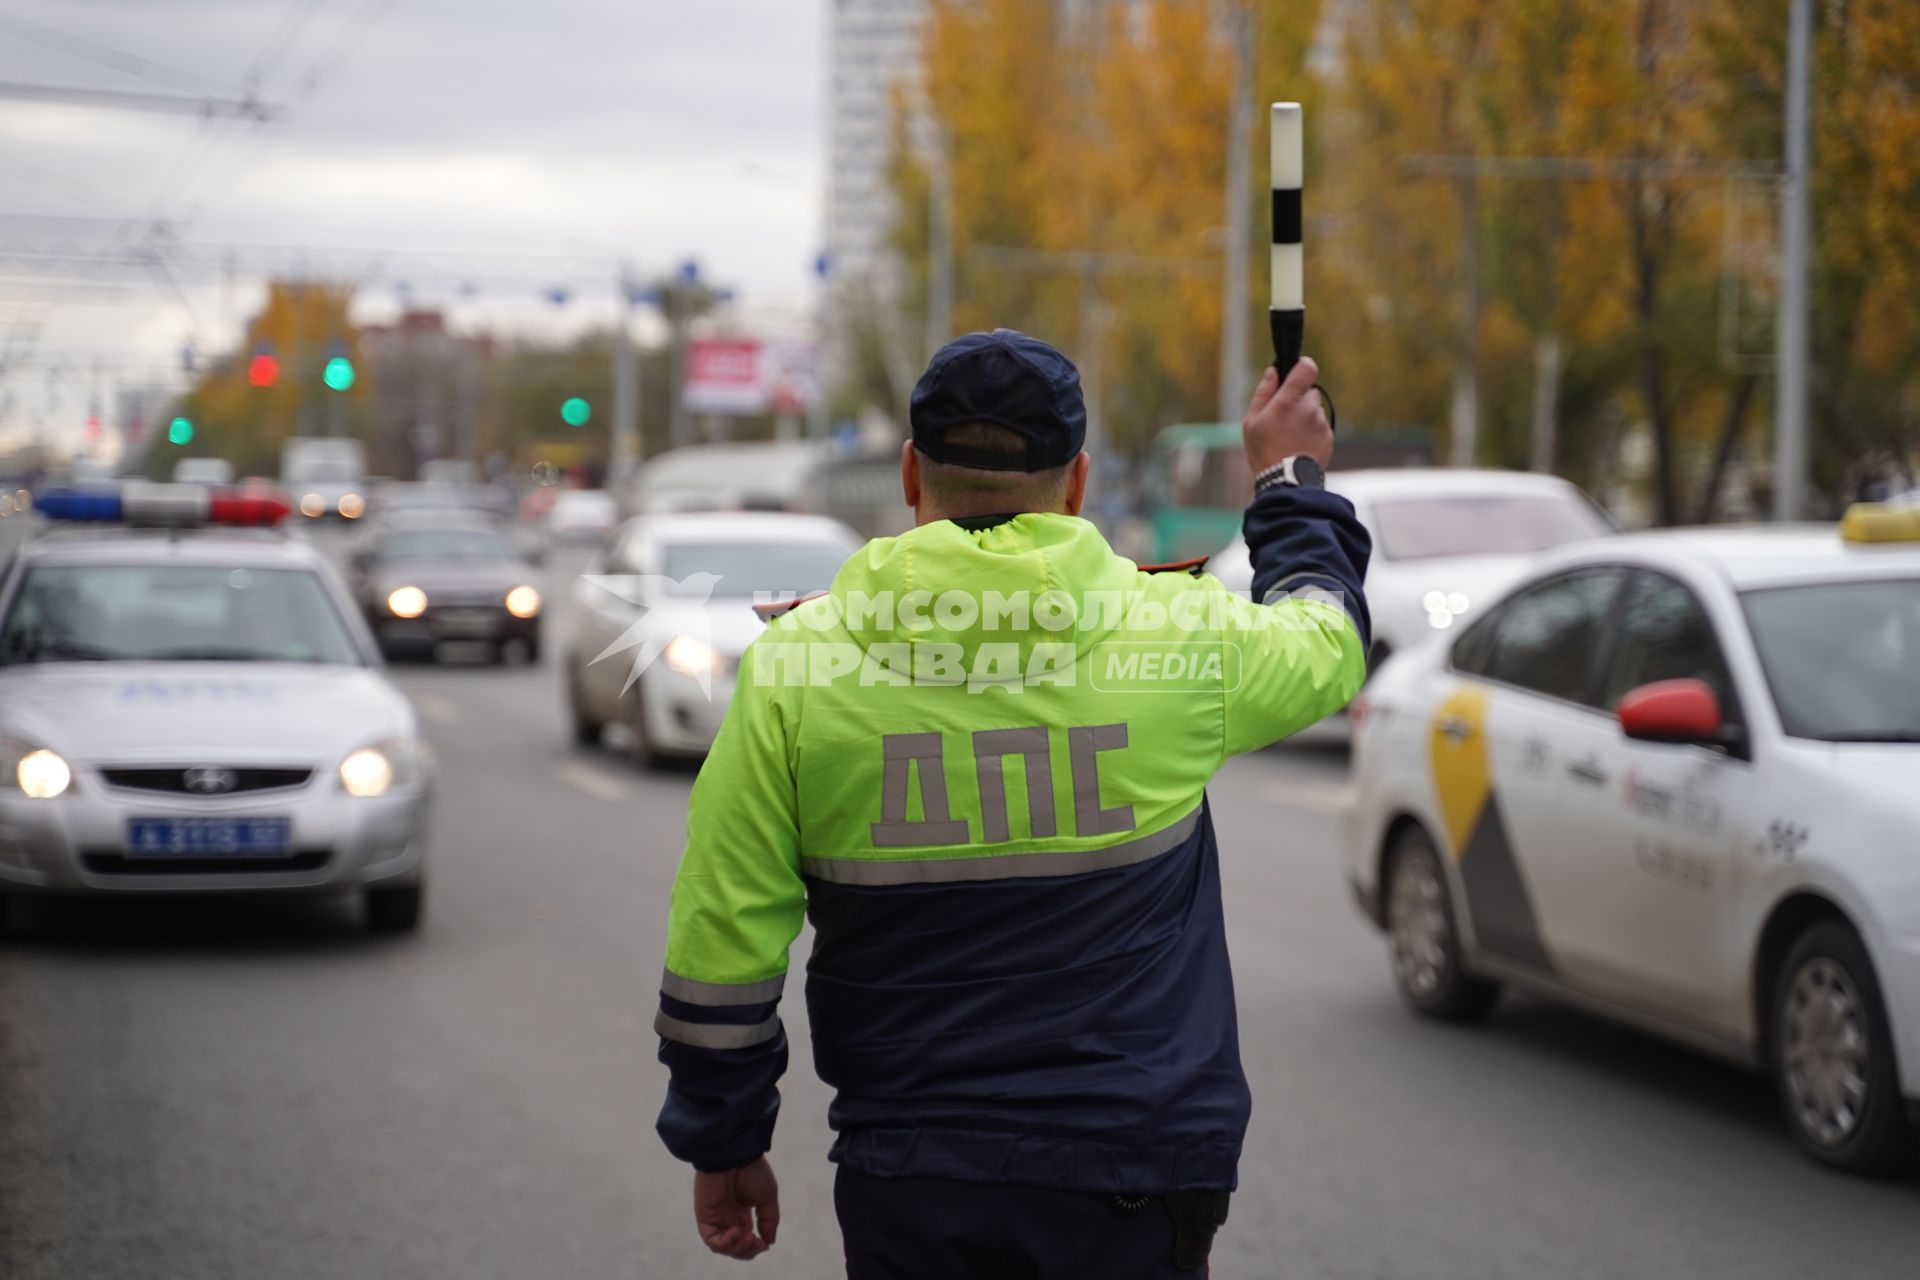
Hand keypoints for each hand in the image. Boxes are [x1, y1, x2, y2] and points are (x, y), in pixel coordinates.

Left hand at [694, 1156, 780, 1260]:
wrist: (736, 1154)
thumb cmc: (752, 1170)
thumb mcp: (768, 1197)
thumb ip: (769, 1220)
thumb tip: (768, 1242)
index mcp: (742, 1212)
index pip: (746, 1239)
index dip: (755, 1247)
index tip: (764, 1243)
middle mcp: (728, 1217)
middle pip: (735, 1247)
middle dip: (747, 1251)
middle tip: (757, 1242)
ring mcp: (716, 1217)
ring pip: (723, 1247)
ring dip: (737, 1248)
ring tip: (748, 1237)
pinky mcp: (705, 1216)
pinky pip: (711, 1239)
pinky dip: (724, 1242)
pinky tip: (736, 1231)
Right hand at [1242, 356, 1331, 476]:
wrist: (1285, 481)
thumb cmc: (1264, 451)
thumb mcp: (1252, 421)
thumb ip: (1264, 392)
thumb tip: (1273, 371)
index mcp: (1289, 400)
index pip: (1307, 368)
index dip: (1302, 367)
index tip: (1294, 375)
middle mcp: (1309, 408)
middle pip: (1309, 392)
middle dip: (1298, 399)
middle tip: (1283, 418)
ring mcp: (1320, 423)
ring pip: (1314, 410)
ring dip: (1305, 418)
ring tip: (1289, 437)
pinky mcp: (1328, 437)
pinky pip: (1319, 426)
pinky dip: (1311, 432)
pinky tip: (1298, 446)